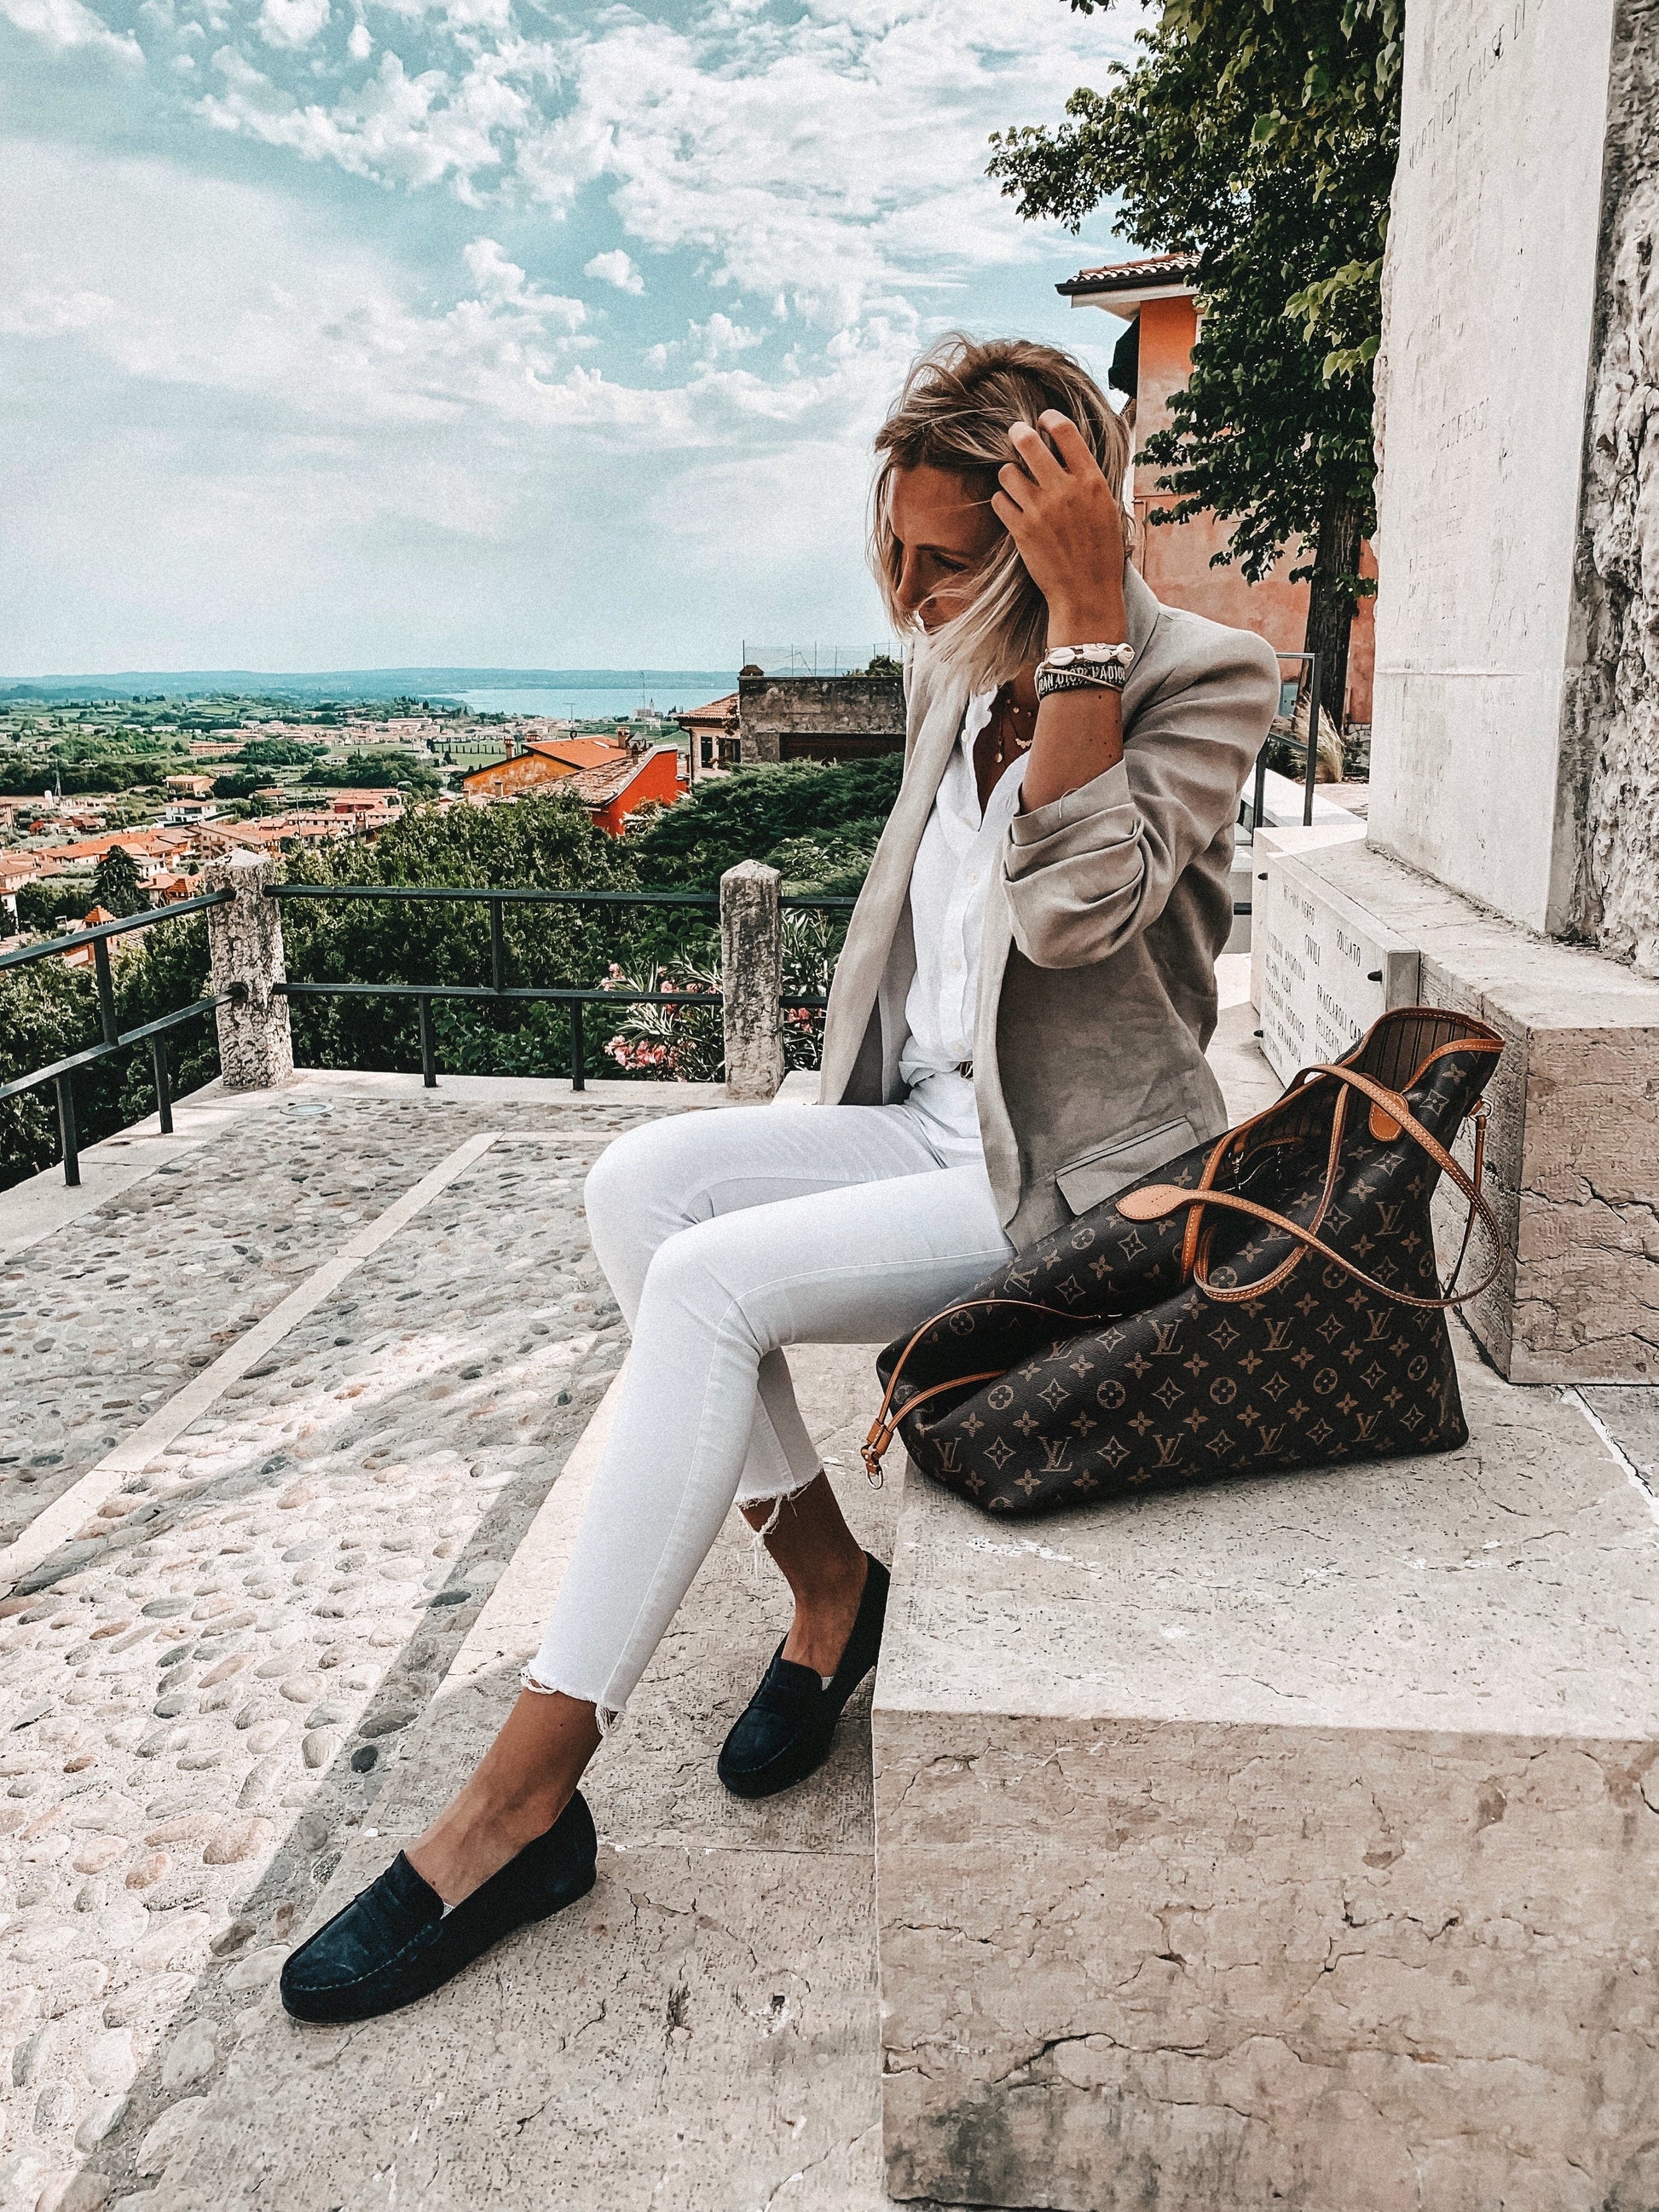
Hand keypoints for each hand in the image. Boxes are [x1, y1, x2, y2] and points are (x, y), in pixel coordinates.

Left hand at [991, 410, 1127, 644]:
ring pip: (1007, 471)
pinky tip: (1012, 509)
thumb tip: (1068, 450)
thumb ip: (1086, 479)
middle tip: (1016, 434)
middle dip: (1018, 434)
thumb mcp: (1106, 508)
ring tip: (1017, 483)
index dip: (1049, 419)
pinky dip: (1003, 502)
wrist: (1086, 592)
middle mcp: (1065, 490)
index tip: (1042, 419)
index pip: (1065, 431)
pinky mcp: (1021, 530)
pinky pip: (999, 500)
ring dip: (1009, 474)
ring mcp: (1040, 510)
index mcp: (1091, 481)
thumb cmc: (1100, 552)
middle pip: (1028, 442)